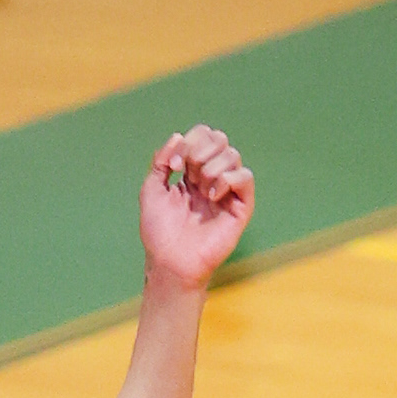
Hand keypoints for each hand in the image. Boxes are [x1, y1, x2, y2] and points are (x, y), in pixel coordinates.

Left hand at [139, 126, 253, 288]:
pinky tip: (212, 194)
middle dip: (201, 150)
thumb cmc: (159, 232)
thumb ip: (161, 161)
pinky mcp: (240, 207)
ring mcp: (227, 192)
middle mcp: (211, 178)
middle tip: (188, 173)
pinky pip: (245, 177)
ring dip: (211, 166)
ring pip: (233, 155)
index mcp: (192, 172)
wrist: (170, 261)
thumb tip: (177, 136)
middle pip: (220, 139)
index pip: (203, 136)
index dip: (189, 141)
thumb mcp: (151, 190)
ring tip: (200, 190)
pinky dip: (228, 179)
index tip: (175, 165)